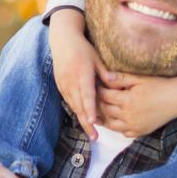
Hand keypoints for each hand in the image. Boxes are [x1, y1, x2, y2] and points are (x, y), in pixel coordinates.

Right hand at [48, 9, 110, 139]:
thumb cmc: (83, 48)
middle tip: (95, 137)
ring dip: (81, 119)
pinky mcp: (60, 86)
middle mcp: (71, 81)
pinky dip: (76, 111)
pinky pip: (69, 101)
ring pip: (73, 106)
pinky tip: (83, 119)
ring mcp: (64, 84)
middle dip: (86, 123)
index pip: (87, 95)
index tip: (94, 122)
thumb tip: (116, 85)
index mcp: (82, 73)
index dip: (90, 109)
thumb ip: (105, 73)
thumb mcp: (96, 58)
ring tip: (91, 132)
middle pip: (79, 106)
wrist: (62, 41)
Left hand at [97, 71, 176, 137]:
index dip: (97, 90)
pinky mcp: (140, 132)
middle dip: (97, 103)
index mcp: (127, 100)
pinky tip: (114, 120)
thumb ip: (121, 78)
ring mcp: (134, 126)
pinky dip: (116, 127)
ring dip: (104, 117)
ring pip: (111, 124)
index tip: (93, 85)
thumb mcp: (139, 78)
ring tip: (99, 109)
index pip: (104, 96)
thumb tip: (104, 76)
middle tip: (92, 97)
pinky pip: (123, 132)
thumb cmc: (159, 85)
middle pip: (105, 110)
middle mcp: (128, 116)